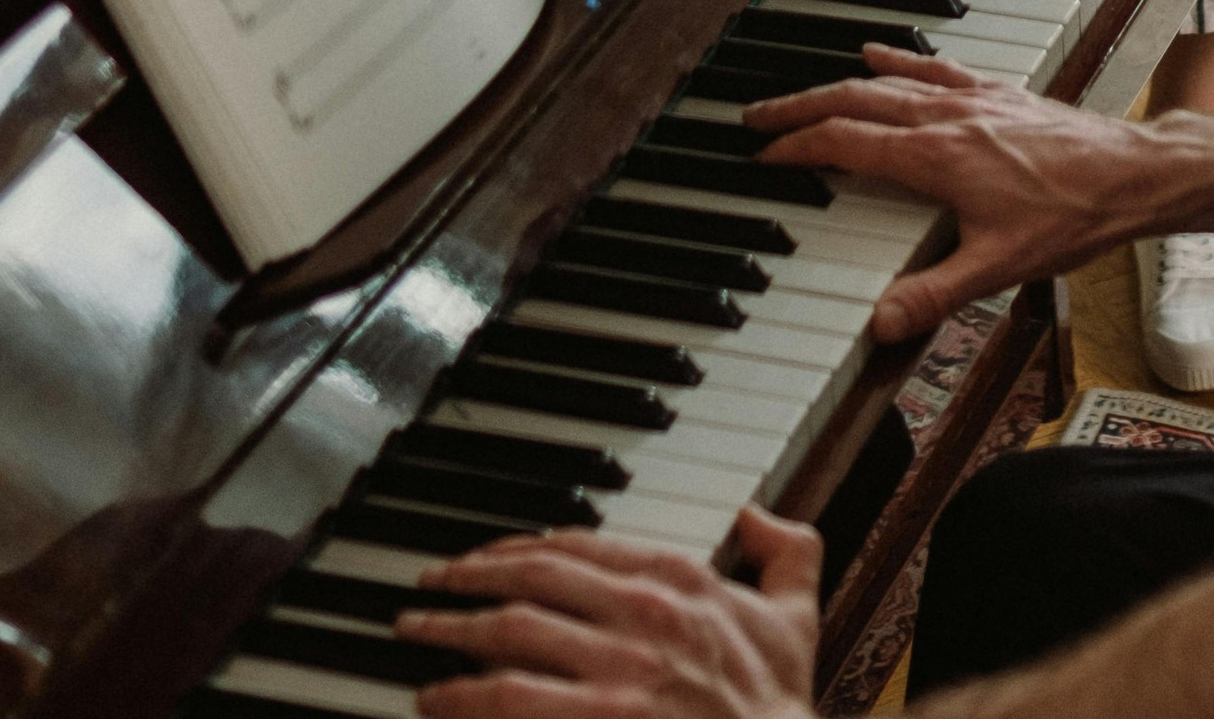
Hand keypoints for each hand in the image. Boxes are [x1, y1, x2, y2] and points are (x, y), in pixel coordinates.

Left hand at [397, 510, 819, 718]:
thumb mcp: (797, 618)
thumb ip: (787, 551)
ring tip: (415, 634)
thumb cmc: (776, 708)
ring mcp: (614, 677)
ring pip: (509, 637)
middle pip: (532, 581)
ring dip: (451, 632)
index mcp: (682, 582)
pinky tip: (434, 700)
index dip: (525, 545)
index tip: (491, 555)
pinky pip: (505, 704)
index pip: (583, 545)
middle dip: (469, 578)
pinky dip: (461, 697)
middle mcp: (642, 618)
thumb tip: (755, 515)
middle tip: (428, 585)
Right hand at [747, 47, 1160, 339]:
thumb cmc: (1073, 216)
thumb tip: (877, 322)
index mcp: (937, 156)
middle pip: (855, 99)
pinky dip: (899, 59)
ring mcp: (974, 99)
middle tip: (757, 115)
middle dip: (800, 106)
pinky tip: (882, 53)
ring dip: (839, 84)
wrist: (1133, 174)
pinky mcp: (999, 93)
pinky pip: (934, 66)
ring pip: (889, 80)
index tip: (763, 156)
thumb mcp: (999, 268)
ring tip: (803, 91)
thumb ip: (933, 295)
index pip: (847, 143)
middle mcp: (949, 116)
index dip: (798, 148)